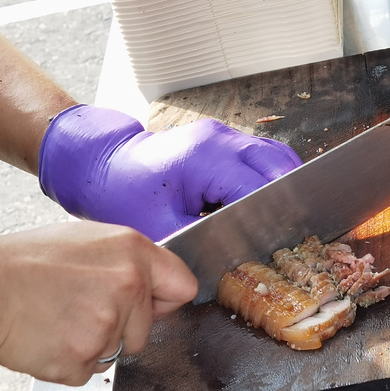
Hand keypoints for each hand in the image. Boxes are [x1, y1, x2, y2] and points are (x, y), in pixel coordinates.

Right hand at [0, 221, 197, 385]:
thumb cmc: (24, 259)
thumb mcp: (87, 238)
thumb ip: (126, 258)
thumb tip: (147, 278)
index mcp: (133, 251)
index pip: (183, 286)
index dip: (165, 301)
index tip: (152, 306)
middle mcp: (128, 285)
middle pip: (147, 330)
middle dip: (121, 328)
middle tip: (81, 309)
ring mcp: (107, 324)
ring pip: (116, 351)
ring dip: (92, 345)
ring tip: (60, 318)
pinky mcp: (83, 357)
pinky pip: (88, 371)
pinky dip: (69, 363)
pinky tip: (49, 337)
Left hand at [38, 105, 301, 240]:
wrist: (99, 163)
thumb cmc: (120, 192)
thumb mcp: (160, 228)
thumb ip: (202, 242)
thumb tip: (237, 255)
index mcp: (206, 158)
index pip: (261, 187)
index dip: (274, 215)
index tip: (280, 239)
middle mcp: (220, 139)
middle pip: (279, 164)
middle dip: (288, 197)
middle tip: (290, 228)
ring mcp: (222, 135)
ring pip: (275, 156)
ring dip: (281, 185)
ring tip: (277, 217)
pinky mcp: (220, 140)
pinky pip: (259, 155)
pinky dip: (268, 177)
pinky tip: (260, 203)